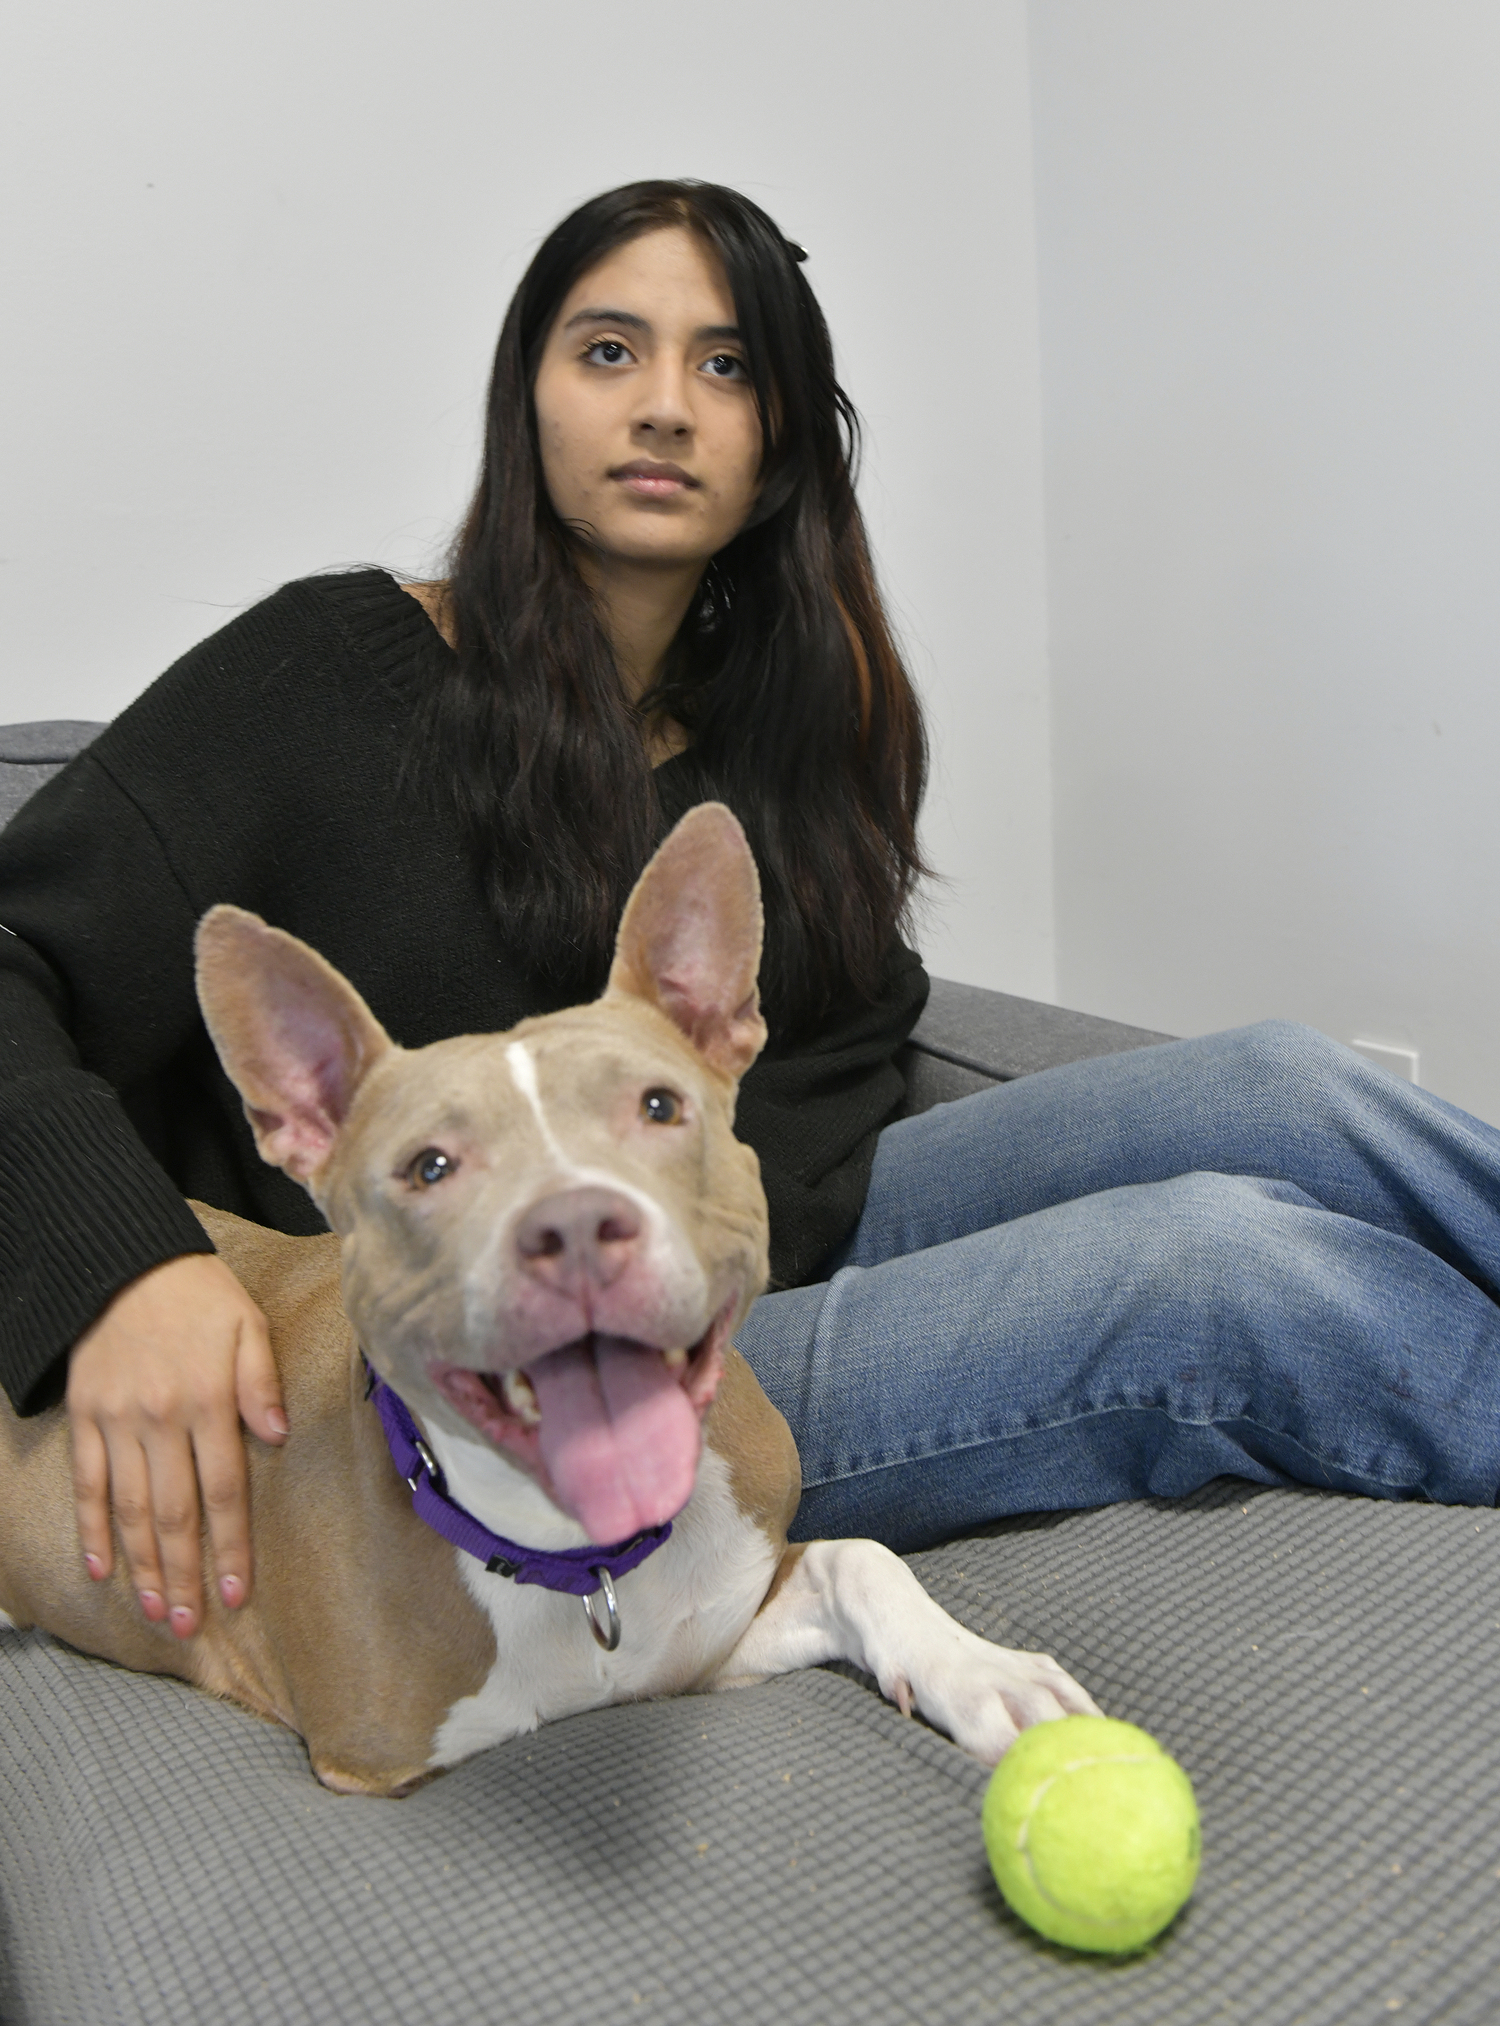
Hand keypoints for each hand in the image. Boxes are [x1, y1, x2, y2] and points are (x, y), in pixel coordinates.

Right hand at [67, 1252, 287, 1638]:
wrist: (122, 1261)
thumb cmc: (198, 1294)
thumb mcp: (248, 1324)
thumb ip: (262, 1382)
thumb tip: (277, 1435)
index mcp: (208, 1401)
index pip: (225, 1490)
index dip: (231, 1547)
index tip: (238, 1594)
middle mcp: (161, 1420)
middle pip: (174, 1513)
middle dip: (185, 1574)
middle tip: (192, 1625)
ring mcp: (118, 1422)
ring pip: (131, 1509)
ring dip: (143, 1565)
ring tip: (156, 1610)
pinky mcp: (86, 1417)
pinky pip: (88, 1483)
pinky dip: (92, 1528)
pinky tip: (100, 1567)